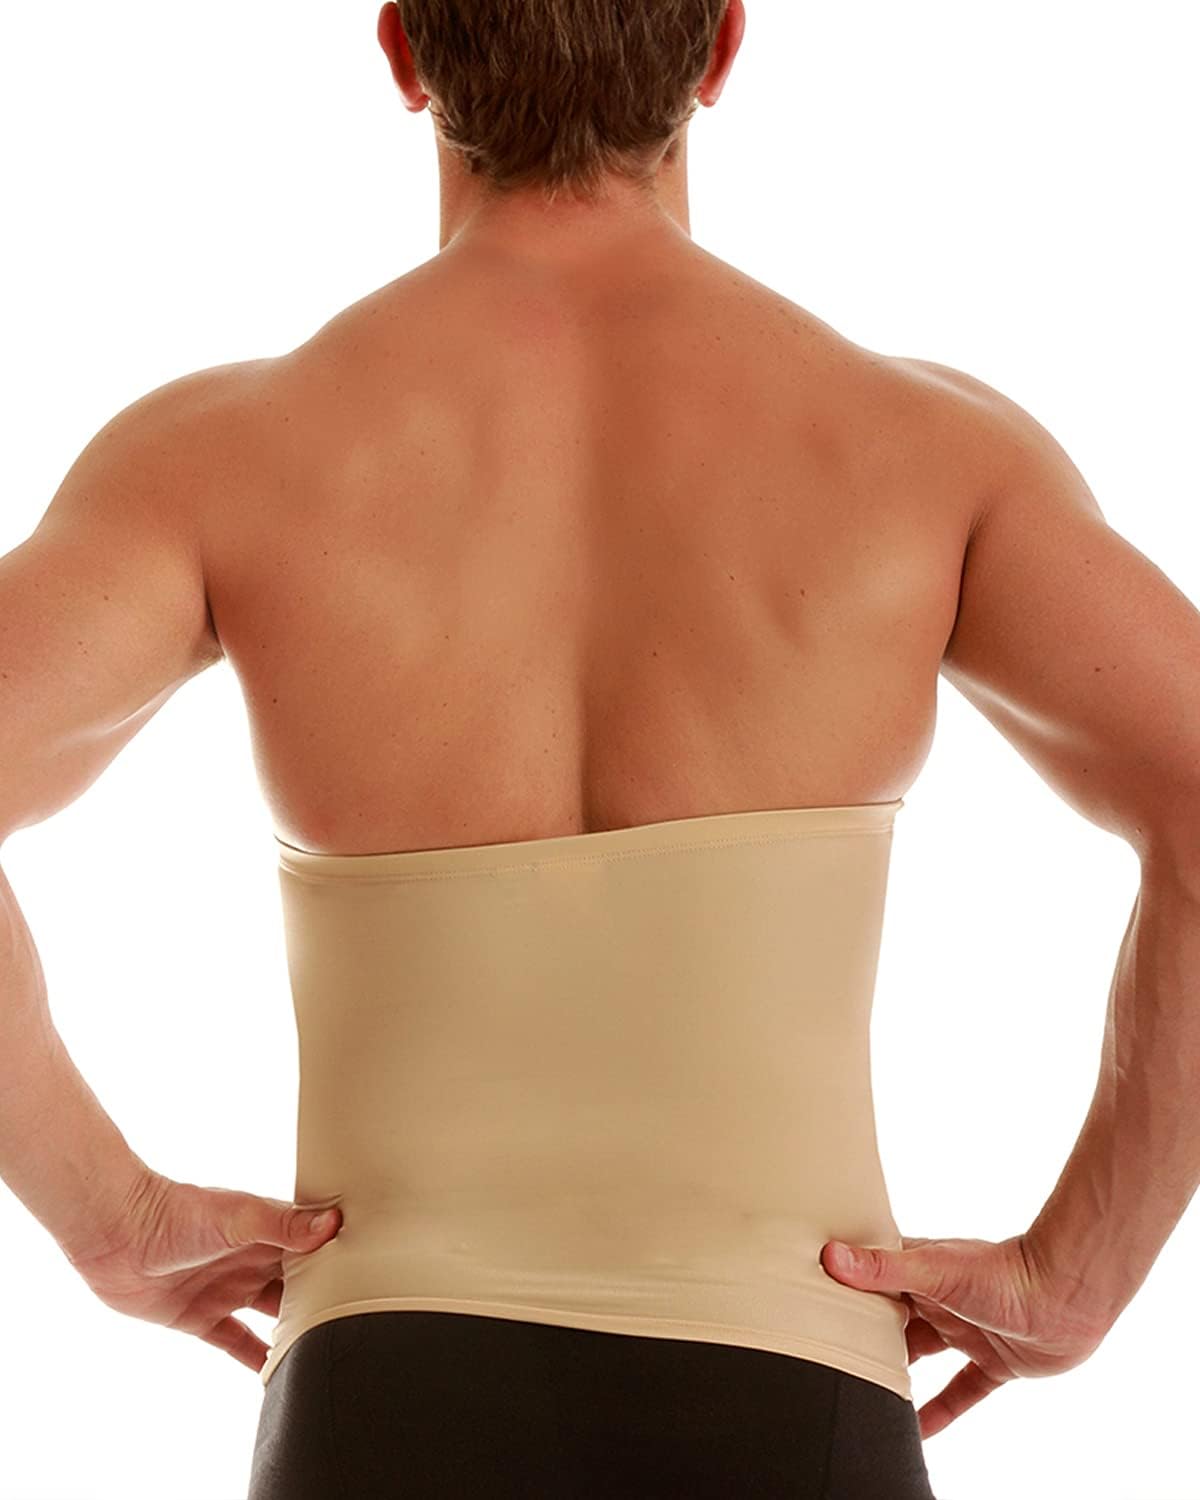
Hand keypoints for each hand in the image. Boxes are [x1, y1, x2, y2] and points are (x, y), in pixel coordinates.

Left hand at [66, 1169, 343, 1373]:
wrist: (115, 1233)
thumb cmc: (177, 1212)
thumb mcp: (238, 1216)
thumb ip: (284, 1224)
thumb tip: (334, 1224)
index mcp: (268, 1229)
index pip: (316, 1245)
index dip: (343, 1256)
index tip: (377, 1271)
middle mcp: (253, 1259)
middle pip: (300, 1282)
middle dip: (326, 1296)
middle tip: (362, 1317)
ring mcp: (229, 1288)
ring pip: (274, 1314)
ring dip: (297, 1329)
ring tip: (330, 1347)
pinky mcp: (202, 1317)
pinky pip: (236, 1343)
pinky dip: (256, 1359)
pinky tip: (278, 1377)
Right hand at [820, 1232, 1106, 1438]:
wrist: (1069, 1297)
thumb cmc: (1004, 1271)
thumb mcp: (934, 1270)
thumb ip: (884, 1268)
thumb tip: (831, 1256)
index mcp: (921, 1268)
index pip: (872, 1276)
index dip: (845, 1286)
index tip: (810, 1297)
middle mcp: (940, 1298)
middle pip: (893, 1319)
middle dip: (866, 1334)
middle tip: (831, 1353)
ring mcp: (967, 1331)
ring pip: (923, 1354)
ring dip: (899, 1372)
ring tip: (864, 1390)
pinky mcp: (994, 1363)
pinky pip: (962, 1392)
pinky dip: (941, 1411)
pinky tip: (918, 1432)